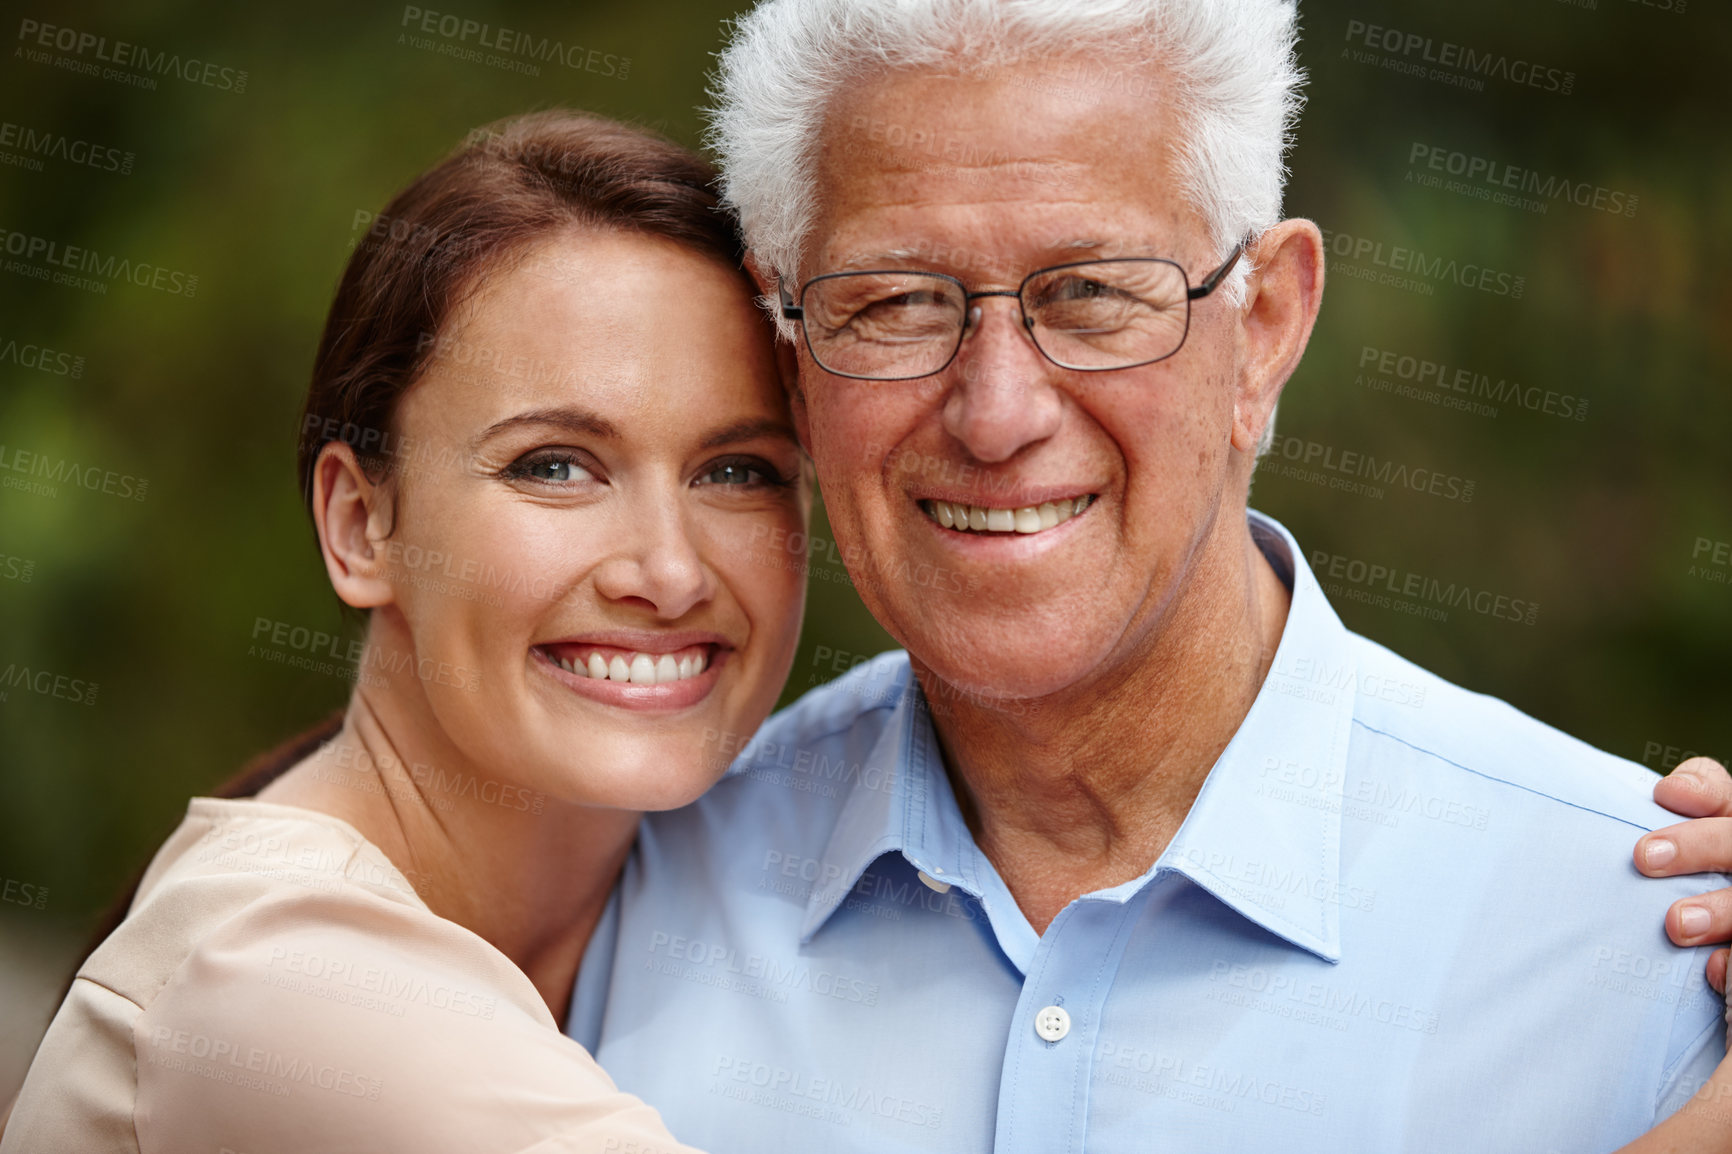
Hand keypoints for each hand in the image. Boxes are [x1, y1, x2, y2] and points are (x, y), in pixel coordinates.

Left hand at [1635, 758, 1731, 992]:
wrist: (1694, 964)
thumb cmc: (1660, 892)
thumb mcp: (1655, 860)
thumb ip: (1644, 834)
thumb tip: (1640, 811)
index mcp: (1720, 826)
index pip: (1717, 791)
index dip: (1699, 788)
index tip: (1664, 796)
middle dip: (1697, 846)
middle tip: (1644, 858)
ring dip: (1719, 910)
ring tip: (1676, 926)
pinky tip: (1711, 969)